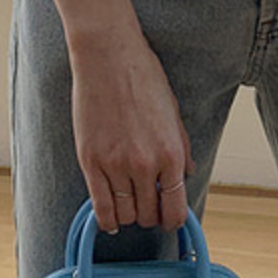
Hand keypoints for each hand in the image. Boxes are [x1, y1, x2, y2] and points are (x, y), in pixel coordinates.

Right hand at [68, 26, 196, 234]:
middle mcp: (145, 164)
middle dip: (151, 217)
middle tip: (148, 207)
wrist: (108, 55)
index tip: (169, 221)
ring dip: (129, 216)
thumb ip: (182, 148)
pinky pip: (100, 206)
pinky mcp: (90, 161)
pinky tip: (110, 219)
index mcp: (171, 154)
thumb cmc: (143, 77)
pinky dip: (107, 219)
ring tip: (129, 205)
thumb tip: (187, 175)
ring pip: (125, 214)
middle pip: (149, 215)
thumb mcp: (173, 112)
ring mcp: (115, 164)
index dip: (173, 221)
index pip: (175, 209)